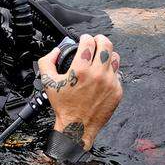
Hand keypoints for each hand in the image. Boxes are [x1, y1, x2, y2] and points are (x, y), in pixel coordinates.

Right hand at [37, 34, 122, 149]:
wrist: (77, 127)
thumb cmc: (64, 107)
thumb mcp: (47, 82)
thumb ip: (47, 62)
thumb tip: (55, 51)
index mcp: (81, 70)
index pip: (89, 42)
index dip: (86, 37)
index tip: (84, 39)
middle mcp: (98, 75)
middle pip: (106, 45)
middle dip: (100, 39)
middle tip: (96, 42)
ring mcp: (110, 83)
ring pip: (115, 57)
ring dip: (108, 54)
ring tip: (101, 56)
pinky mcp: (117, 91)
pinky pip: (118, 73)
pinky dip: (110, 70)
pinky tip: (103, 73)